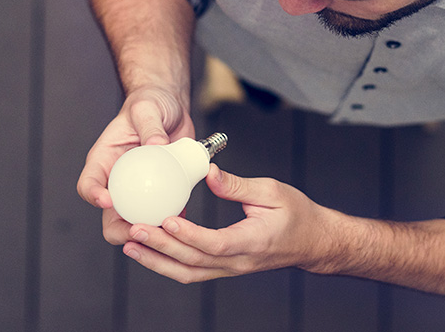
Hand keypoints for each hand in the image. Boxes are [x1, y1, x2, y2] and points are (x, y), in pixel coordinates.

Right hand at [78, 86, 193, 244]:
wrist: (172, 108)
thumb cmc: (151, 103)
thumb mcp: (148, 108)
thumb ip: (150, 125)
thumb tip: (156, 146)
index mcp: (104, 160)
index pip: (88, 183)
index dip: (93, 196)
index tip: (107, 201)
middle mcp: (118, 179)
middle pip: (110, 214)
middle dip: (120, 229)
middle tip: (139, 229)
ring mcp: (139, 189)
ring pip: (136, 221)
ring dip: (148, 231)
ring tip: (163, 232)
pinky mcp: (160, 191)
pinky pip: (162, 212)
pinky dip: (170, 221)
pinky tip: (182, 221)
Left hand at [119, 164, 337, 282]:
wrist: (313, 241)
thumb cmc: (297, 214)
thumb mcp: (272, 192)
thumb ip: (238, 185)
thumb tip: (208, 172)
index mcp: (253, 242)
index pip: (216, 243)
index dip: (190, 235)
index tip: (167, 220)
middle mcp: (239, 262)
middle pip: (194, 262)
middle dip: (161, 247)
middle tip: (135, 230)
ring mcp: (231, 269)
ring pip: (188, 272)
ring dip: (157, 261)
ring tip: (131, 245)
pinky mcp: (225, 267)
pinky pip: (193, 270)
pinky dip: (168, 262)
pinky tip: (149, 249)